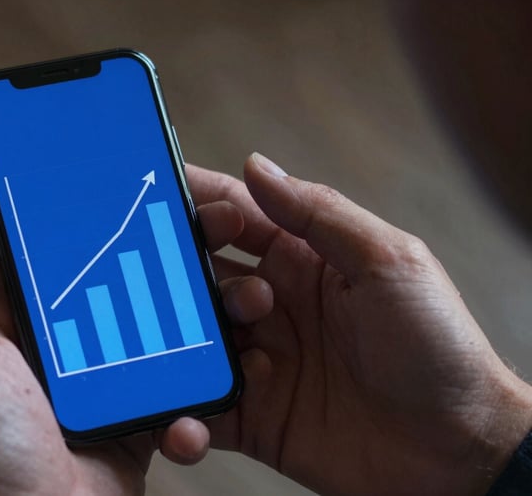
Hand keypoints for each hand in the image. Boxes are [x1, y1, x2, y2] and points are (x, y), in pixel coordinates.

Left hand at [0, 193, 264, 494]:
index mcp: (20, 320)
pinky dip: (206, 378)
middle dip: (174, 252)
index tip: (147, 181)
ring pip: (167, 326)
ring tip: (244, 291)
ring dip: (207, 308)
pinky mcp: (142, 416)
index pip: (64, 248)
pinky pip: (183, 385)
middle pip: (128, 280)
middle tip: (217, 224)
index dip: (103, 213)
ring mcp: (109, 380)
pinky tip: (221, 367)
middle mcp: (66, 345)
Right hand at [186, 153, 531, 495]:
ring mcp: (258, 361)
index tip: (161, 197)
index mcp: (302, 260)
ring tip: (180, 340)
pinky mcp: (251, 416)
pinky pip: (198, 406)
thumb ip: (318, 212)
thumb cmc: (437, 346)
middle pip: (201, 275)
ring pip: (189, 337)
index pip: (237, 218)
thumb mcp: (387, 261)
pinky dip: (177, 408)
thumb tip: (256, 165)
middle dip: (175, 270)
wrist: (457, 450)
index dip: (198, 204)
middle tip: (157, 274)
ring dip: (175, 336)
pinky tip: (180, 406)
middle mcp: (272, 306)